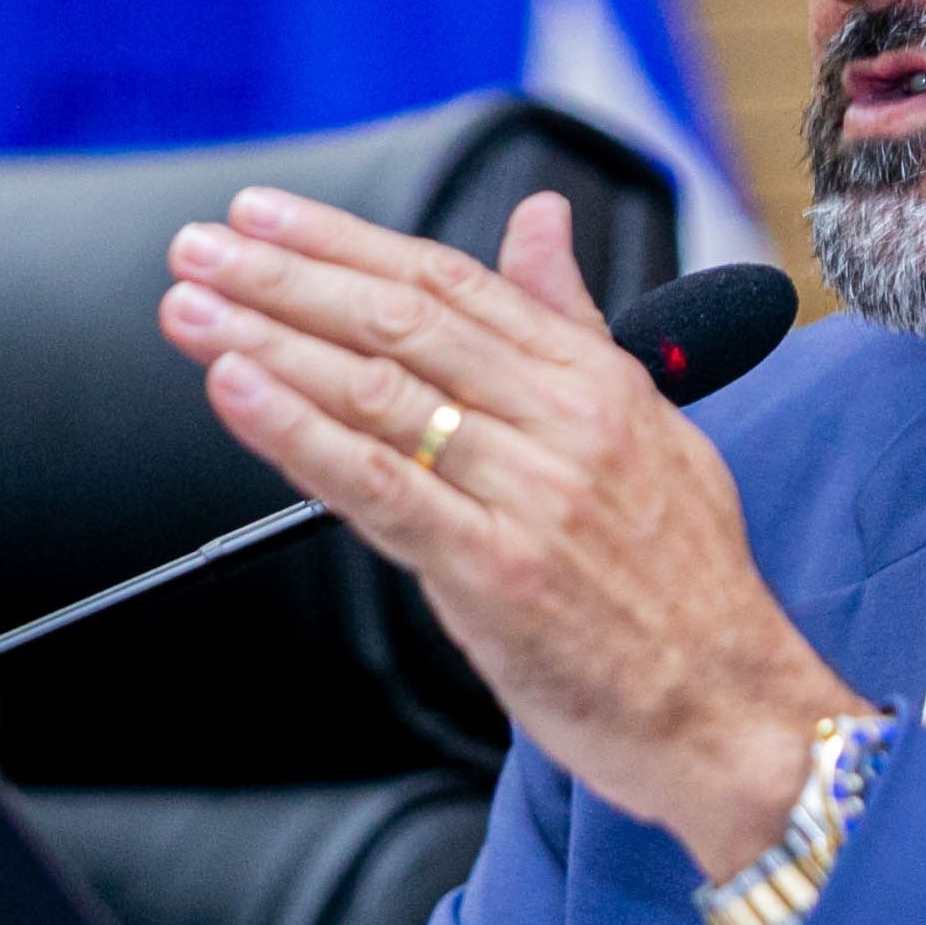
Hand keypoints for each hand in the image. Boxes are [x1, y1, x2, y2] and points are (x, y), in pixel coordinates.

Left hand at [158, 186, 855, 877]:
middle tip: (202, 245)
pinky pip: (378, 487)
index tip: (268, 215)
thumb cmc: (688, 585)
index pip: (454, 284)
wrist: (732, 708)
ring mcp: (530, 497)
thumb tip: (540, 221)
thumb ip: (574, 325)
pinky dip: (298, 432)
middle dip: (287, 275)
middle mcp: (566, 425)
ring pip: (380, 393)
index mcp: (600, 383)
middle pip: (403, 322)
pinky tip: (238, 391)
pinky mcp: (494, 572)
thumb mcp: (652, 426)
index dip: (348, 241)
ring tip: (193, 309)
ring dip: (269, 340)